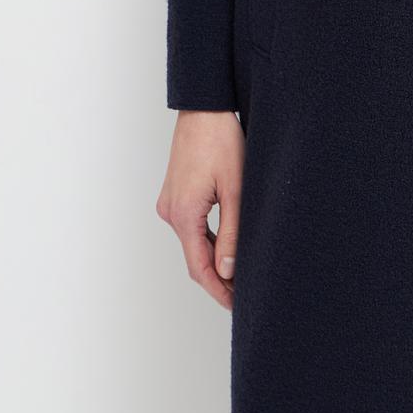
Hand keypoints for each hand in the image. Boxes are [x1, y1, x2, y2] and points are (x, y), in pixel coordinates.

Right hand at [156, 110, 244, 310]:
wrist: (204, 107)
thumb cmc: (221, 140)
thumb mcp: (235, 188)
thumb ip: (232, 232)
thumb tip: (228, 269)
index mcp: (184, 214)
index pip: (199, 268)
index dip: (219, 290)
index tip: (236, 306)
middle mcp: (170, 212)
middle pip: (194, 258)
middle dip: (217, 279)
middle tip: (243, 295)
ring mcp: (170, 202)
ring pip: (192, 242)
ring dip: (212, 260)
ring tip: (239, 275)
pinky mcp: (175, 194)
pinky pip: (190, 226)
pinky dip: (206, 240)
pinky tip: (225, 246)